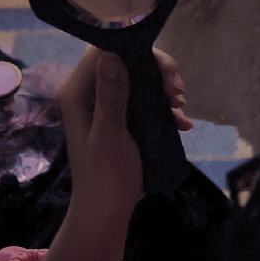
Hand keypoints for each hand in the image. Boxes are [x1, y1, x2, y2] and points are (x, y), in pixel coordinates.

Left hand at [56, 46, 192, 211]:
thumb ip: (111, 96)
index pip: (104, 50)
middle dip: (157, 71)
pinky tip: (182, 123)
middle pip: (126, 60)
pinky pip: (145, 99)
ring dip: (164, 89)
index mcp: (77, 93)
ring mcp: (106, 103)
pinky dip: (164, 107)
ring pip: (139, 78)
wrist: (107, 210)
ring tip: (181, 108)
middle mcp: (89, 93)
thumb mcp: (110, 135)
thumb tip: (112, 55)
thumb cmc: (105, 176)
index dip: (136, 51)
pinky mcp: (121, 116)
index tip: (165, 71)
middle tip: (179, 92)